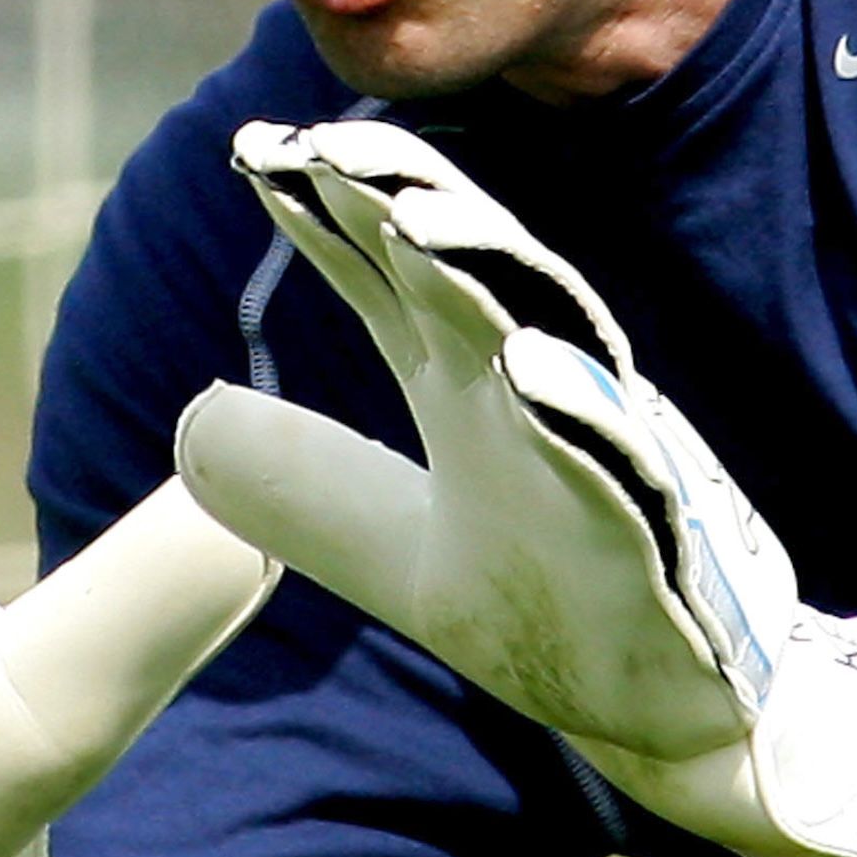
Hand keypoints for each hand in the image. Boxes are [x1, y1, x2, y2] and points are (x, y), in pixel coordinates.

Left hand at [174, 120, 856, 856]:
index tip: (253, 153)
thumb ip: (308, 485)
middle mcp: (534, 395)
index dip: (326, 215)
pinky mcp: (652, 526)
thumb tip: (195, 417)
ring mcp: (597, 449)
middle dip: (403, 197)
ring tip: (407, 221)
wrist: (661, 711)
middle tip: (322, 145)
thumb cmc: (543, 605)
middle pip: (469, 269)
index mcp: (471, 389)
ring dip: (484, 271)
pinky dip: (578, 412)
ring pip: (545, 330)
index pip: (391, 280)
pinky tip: (525, 368)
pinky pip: (619, 458)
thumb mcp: (395, 552)